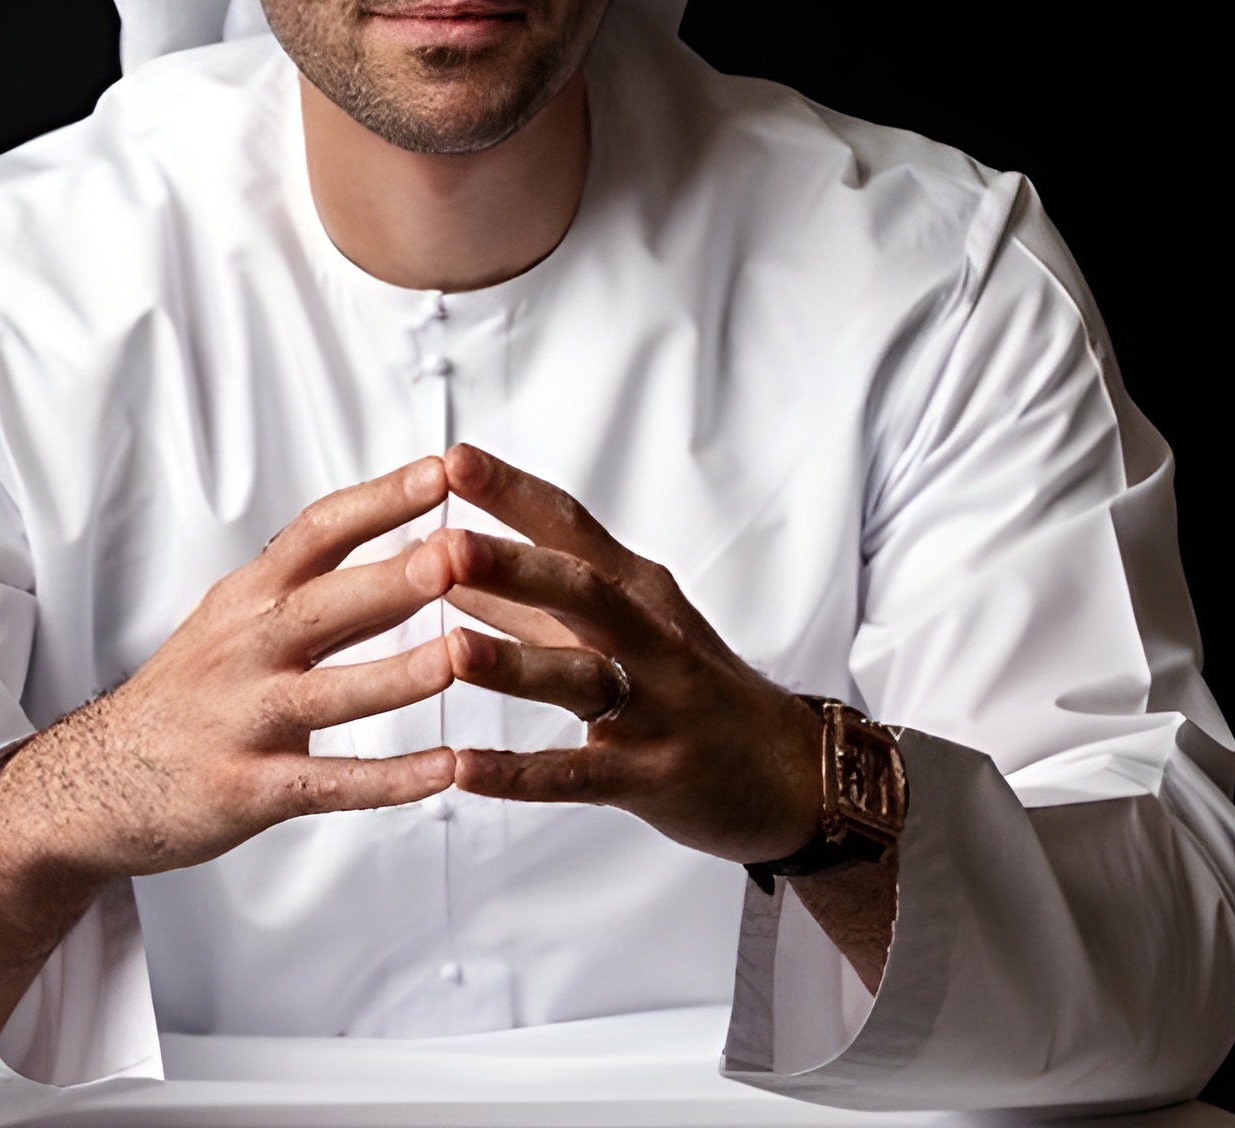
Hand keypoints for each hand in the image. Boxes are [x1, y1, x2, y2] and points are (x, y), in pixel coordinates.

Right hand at [0, 458, 459, 1032]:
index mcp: (250, 596)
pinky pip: (330, 784)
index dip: (379, 499)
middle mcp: (246, 648)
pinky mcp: (250, 789)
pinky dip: (389, 780)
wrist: (100, 779)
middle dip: (392, 578)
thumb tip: (396, 520)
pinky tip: (445, 770)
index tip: (442, 469)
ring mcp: (246, 719)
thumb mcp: (234, 614)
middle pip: (325, 604)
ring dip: (399, 676)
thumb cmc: (192, 688)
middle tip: (457, 553)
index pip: (317, 531)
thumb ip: (310, 578)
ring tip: (461, 656)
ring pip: (331, 694)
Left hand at [432, 444, 822, 865]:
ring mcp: (657, 704)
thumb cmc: (690, 685)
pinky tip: (464, 769)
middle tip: (443, 546)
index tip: (451, 460)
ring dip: (515, 665)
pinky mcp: (653, 774)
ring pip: (582, 677)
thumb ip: (529, 603)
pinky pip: (580, 774)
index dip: (512, 492)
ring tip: (451, 651)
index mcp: (635, 587)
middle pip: (579, 589)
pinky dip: (522, 773)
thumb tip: (443, 562)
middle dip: (510, 566)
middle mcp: (649, 634)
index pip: (570, 526)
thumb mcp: (618, 627)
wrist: (791, 772)